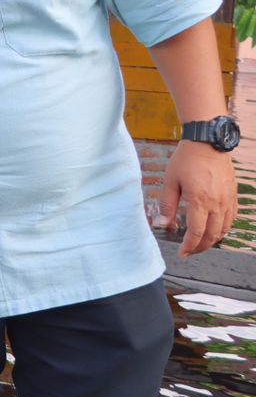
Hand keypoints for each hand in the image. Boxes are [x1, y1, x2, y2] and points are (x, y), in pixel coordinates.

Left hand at [158, 140, 236, 255]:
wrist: (208, 143)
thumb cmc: (186, 160)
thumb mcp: (170, 181)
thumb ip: (167, 204)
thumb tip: (162, 224)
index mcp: (199, 202)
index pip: (196, 232)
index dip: (189, 246)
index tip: (182, 253)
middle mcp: (216, 204)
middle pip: (212, 235)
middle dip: (200, 247)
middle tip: (189, 251)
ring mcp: (227, 200)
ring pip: (224, 229)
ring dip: (212, 240)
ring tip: (200, 243)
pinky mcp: (233, 195)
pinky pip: (231, 218)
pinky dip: (224, 229)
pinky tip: (215, 230)